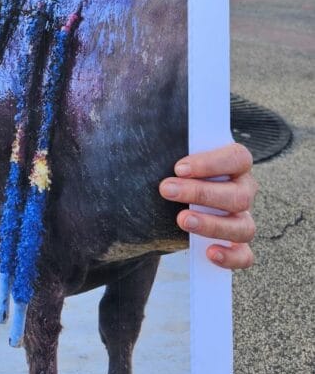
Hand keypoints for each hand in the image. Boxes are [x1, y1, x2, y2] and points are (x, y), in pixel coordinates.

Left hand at [159, 142, 255, 269]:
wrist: (163, 201)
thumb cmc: (169, 169)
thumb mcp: (164, 150)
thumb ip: (158, 135)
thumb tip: (129, 116)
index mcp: (233, 163)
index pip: (237, 158)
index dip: (211, 163)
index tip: (179, 167)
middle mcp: (243, 190)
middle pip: (239, 194)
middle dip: (200, 193)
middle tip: (166, 189)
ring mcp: (242, 218)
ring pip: (243, 226)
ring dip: (212, 224)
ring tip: (182, 220)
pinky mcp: (235, 244)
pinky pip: (245, 256)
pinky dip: (231, 257)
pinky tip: (209, 253)